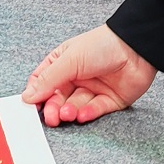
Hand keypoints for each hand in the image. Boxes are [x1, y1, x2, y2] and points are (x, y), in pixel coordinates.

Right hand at [22, 25, 155, 126]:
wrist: (136, 48)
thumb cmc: (101, 45)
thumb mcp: (69, 60)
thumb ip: (48, 80)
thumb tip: (27, 96)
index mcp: (63, 63)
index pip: (43, 82)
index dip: (36, 95)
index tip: (31, 106)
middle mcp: (76, 77)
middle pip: (58, 98)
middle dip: (54, 109)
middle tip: (52, 118)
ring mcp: (93, 89)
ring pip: (75, 106)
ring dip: (70, 112)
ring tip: (68, 114)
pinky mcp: (109, 100)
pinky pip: (95, 111)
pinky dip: (88, 114)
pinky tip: (83, 114)